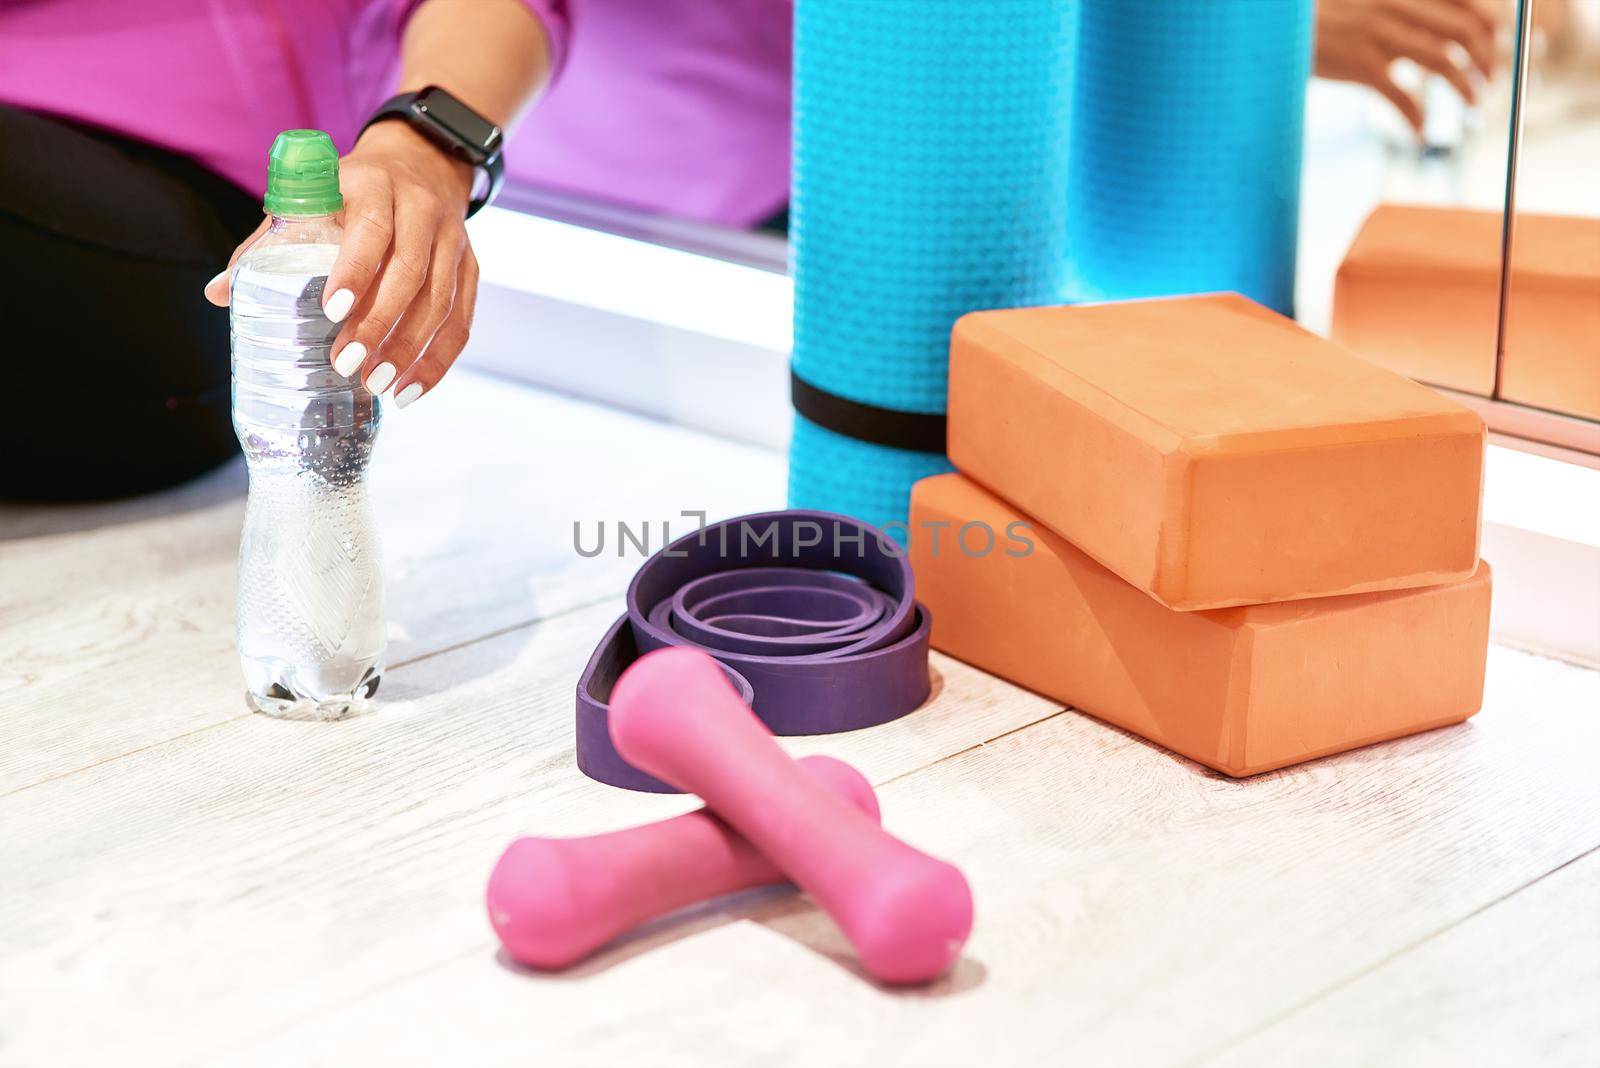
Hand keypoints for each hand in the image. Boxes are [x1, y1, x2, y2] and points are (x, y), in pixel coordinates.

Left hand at [206, 121, 478, 408]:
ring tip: (379, 387)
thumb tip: (218, 294)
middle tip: (349, 366)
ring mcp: (452, 241)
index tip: (332, 312)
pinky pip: (462, 321)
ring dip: (411, 350)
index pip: (372, 231)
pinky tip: (412, 389)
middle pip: (410, 273)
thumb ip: (268, 243)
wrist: (422, 161)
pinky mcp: (470, 268)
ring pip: (441, 302)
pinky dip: (439, 360)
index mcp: (375, 187)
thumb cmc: (352, 189)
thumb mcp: (311, 198)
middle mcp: (422, 210)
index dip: (355, 271)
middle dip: (380, 325)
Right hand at [1314, 0, 1499, 131]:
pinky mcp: (1360, 66)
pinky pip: (1401, 95)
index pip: (1469, 3)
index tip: (1495, 48)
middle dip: (1487, 60)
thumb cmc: (1330, 18)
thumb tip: (1450, 31)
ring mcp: (1380, 37)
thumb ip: (1409, 11)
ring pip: (1444, 63)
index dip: (1492, 27)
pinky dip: (1417, 117)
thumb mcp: (1374, 3)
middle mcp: (1399, 7)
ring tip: (1474, 104)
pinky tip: (1421, 132)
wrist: (1284, 28)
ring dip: (1466, 88)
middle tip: (1490, 81)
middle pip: (1464, 32)